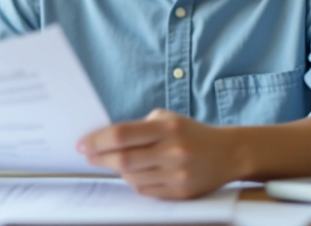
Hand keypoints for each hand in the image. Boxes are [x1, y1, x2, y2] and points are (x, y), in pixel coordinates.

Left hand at [77, 109, 245, 199]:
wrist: (229, 153)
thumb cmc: (191, 133)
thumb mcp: (168, 118)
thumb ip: (139, 127)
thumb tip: (105, 139)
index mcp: (167, 128)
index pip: (122, 135)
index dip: (97, 141)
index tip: (82, 144)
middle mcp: (173, 151)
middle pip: (123, 160)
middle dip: (99, 159)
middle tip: (87, 156)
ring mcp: (177, 174)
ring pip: (132, 178)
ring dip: (118, 171)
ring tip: (116, 162)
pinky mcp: (181, 193)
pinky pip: (145, 191)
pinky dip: (135, 182)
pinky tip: (136, 173)